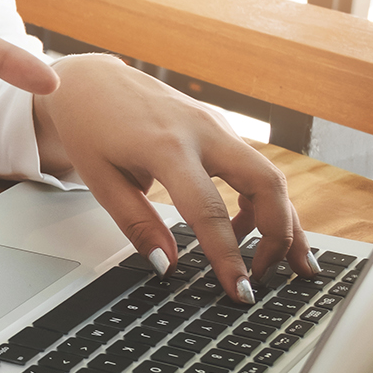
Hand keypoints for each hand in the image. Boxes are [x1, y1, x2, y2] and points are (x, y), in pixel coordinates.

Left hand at [34, 54, 320, 301]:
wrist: (91, 81)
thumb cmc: (90, 128)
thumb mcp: (101, 181)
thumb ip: (137, 225)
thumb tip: (167, 265)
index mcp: (166, 146)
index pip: (208, 210)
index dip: (227, 256)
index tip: (239, 291)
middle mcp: (202, 131)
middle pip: (265, 184)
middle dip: (278, 235)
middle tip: (266, 278)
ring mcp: (217, 125)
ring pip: (270, 175)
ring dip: (282, 220)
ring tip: (281, 264)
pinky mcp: (221, 128)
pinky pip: (254, 168)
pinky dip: (263, 201)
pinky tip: (251, 231)